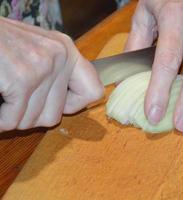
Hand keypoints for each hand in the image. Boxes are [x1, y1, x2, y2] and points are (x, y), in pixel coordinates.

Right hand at [0, 17, 102, 131]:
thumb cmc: (3, 43)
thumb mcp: (38, 51)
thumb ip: (56, 73)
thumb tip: (69, 105)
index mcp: (67, 50)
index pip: (94, 91)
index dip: (74, 105)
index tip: (58, 103)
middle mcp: (60, 56)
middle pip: (55, 115)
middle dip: (32, 116)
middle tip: (17, 103)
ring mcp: (43, 67)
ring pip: (34, 120)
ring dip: (15, 118)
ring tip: (7, 100)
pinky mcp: (22, 78)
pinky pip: (13, 120)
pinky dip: (1, 120)